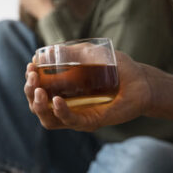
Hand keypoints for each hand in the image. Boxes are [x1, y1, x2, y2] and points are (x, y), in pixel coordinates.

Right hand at [25, 51, 151, 130]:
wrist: (144, 82)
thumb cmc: (120, 69)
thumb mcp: (93, 55)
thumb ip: (73, 53)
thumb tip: (47, 51)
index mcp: (63, 91)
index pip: (38, 91)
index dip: (30, 80)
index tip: (30, 66)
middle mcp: (67, 107)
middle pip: (37, 106)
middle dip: (29, 91)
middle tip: (31, 76)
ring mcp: (77, 116)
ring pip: (48, 119)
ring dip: (38, 105)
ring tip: (38, 90)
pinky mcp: (90, 122)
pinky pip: (69, 121)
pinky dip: (60, 112)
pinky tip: (56, 100)